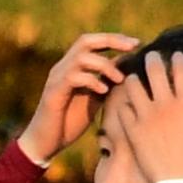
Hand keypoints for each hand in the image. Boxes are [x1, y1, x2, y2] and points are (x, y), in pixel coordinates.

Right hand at [17, 32, 138, 164]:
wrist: (45, 143)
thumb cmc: (69, 123)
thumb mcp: (94, 99)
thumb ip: (107, 82)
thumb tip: (127, 66)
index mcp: (72, 67)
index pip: (93, 42)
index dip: (115, 39)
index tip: (138, 43)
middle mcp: (62, 67)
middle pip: (86, 41)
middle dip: (111, 40)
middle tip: (133, 46)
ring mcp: (56, 79)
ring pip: (80, 57)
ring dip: (104, 64)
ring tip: (120, 78)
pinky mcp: (53, 93)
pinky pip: (72, 77)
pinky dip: (91, 80)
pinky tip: (103, 91)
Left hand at [104, 50, 182, 182]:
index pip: (181, 70)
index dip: (178, 58)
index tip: (176, 56)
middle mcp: (166, 105)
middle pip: (155, 69)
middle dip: (152, 58)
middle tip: (150, 57)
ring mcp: (146, 117)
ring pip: (133, 84)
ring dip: (134, 79)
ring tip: (134, 80)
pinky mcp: (132, 130)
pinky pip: (123, 107)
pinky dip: (124, 103)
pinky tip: (126, 103)